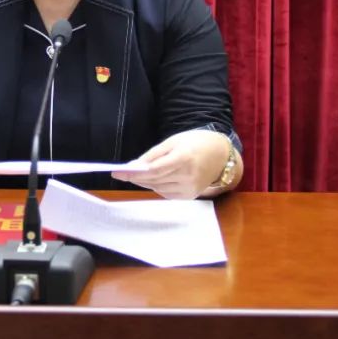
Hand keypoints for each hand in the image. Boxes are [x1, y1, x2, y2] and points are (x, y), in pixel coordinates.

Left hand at [112, 130, 231, 198]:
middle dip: (135, 177)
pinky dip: (156, 186)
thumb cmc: (195, 143)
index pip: (153, 170)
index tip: (116, 172)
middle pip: (153, 180)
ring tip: (136, 174)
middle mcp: (187, 176)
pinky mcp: (190, 197)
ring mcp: (190, 189)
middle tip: (120, 173)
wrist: (221, 155)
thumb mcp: (173, 141)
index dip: (133, 173)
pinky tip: (154, 179)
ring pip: (157, 188)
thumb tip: (134, 166)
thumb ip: (153, 154)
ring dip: (144, 182)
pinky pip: (165, 193)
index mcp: (184, 158)